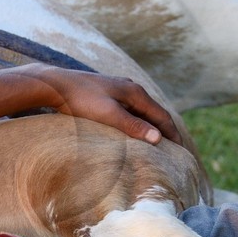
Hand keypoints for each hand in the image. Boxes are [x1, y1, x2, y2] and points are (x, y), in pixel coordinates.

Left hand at [35, 66, 179, 143]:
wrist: (54, 85)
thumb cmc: (80, 100)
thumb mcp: (108, 114)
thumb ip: (132, 125)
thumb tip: (158, 137)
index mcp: (135, 92)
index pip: (162, 115)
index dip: (173, 134)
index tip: (182, 151)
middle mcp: (131, 88)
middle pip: (155, 112)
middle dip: (166, 130)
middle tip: (176, 150)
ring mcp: (119, 89)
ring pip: (143, 110)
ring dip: (152, 126)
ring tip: (158, 143)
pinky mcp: (108, 93)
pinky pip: (131, 109)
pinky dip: (139, 121)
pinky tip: (134, 131)